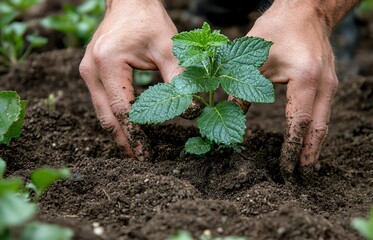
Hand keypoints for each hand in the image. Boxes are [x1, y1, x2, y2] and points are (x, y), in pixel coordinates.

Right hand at [79, 0, 181, 159]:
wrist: (129, 0)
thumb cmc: (148, 20)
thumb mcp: (168, 48)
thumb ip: (179, 80)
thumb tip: (192, 110)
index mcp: (108, 64)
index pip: (122, 111)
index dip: (135, 136)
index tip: (145, 156)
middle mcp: (91, 70)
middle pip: (107, 117)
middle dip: (124, 140)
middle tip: (140, 160)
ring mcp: (88, 71)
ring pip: (103, 112)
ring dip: (119, 131)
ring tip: (137, 149)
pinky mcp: (92, 72)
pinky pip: (103, 101)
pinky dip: (117, 117)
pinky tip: (131, 127)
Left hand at [247, 2, 338, 177]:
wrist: (306, 10)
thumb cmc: (277, 30)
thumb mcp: (253, 58)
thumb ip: (242, 89)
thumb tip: (228, 117)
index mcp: (305, 79)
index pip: (298, 124)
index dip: (291, 149)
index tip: (284, 168)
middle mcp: (324, 85)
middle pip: (318, 130)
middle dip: (308, 155)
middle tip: (301, 177)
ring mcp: (331, 85)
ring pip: (324, 123)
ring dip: (314, 146)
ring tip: (306, 166)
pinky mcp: (331, 83)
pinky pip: (324, 113)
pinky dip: (316, 130)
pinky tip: (308, 140)